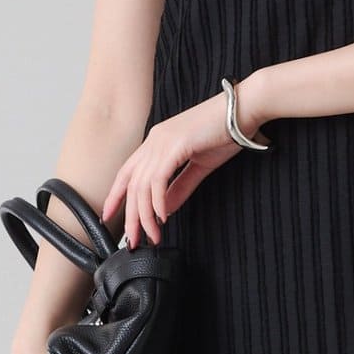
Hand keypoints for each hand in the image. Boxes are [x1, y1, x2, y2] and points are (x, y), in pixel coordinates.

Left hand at [101, 77, 268, 247]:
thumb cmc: (225, 133)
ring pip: (143, 186)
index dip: (116, 196)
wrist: (243, 111)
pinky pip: (158, 180)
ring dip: (145, 216)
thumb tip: (163, 209)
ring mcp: (162, 141)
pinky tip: (163, 217)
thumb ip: (179, 187)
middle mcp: (154, 140)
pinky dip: (158, 202)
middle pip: (132, 184)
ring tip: (152, 236)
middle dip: (130, 217)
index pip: (127, 173)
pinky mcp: (175, 145)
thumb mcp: (199, 166)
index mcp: (156, 142)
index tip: (110, 217)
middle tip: (133, 241)